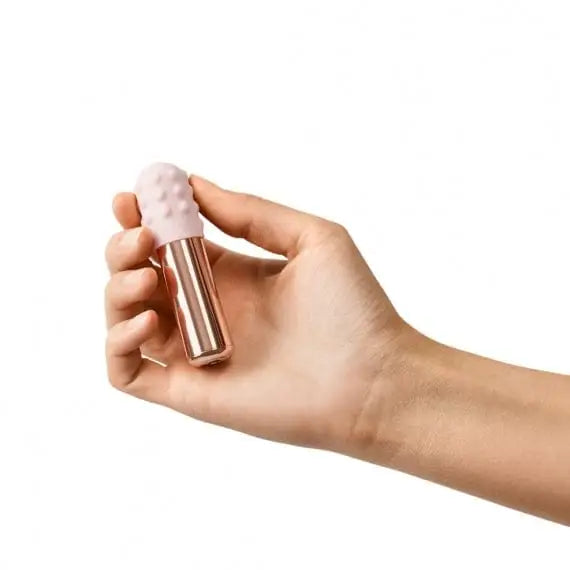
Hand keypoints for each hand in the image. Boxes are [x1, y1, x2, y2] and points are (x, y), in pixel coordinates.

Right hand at [104, 176, 407, 450]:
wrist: (373, 381)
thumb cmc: (354, 309)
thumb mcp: (311, 239)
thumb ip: (252, 212)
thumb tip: (195, 184)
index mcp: (231, 274)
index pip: (171, 243)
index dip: (146, 217)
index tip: (132, 195)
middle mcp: (207, 310)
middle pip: (139, 274)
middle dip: (124, 248)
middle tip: (140, 235)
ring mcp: (194, 350)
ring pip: (124, 317)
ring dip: (116, 288)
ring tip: (146, 275)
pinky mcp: (188, 390)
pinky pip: (127, 371)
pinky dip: (117, 343)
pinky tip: (146, 319)